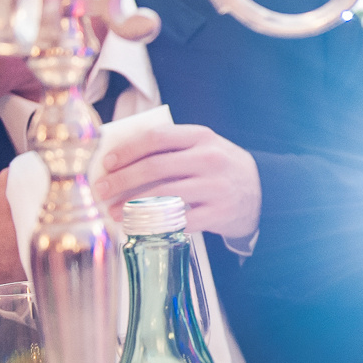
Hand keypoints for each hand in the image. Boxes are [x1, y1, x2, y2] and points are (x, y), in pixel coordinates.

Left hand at [95, 124, 261, 244]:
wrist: (262, 191)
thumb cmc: (220, 168)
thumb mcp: (204, 147)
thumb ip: (171, 148)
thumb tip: (121, 161)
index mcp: (202, 137)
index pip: (158, 137)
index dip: (128, 150)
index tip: (107, 163)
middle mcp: (210, 159)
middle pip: (155, 167)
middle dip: (121, 180)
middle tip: (100, 190)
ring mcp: (215, 186)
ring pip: (163, 195)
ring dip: (131, 205)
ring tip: (113, 212)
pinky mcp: (218, 213)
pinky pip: (178, 220)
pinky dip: (154, 224)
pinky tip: (139, 226)